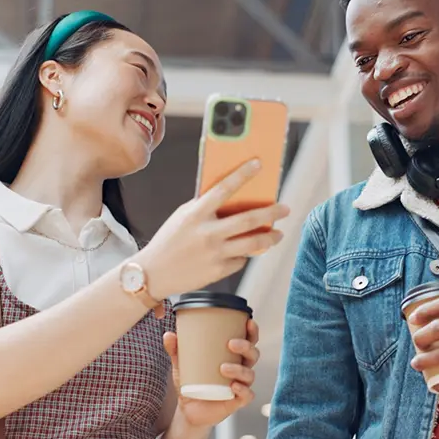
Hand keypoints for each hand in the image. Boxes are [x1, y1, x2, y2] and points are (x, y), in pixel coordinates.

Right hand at [137, 161, 289, 297]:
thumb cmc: (169, 241)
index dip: (243, 174)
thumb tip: (233, 198)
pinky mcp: (218, 271)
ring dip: (270, 237)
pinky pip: (240, 259)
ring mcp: (215, 253)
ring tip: (278, 233)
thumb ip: (204, 208)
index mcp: (196, 214)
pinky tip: (244, 251)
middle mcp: (208, 233)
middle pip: (248, 220)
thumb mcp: (182, 217)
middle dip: (271, 212)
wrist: (153, 274)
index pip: (224, 189)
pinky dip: (245, 254)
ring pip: (253, 244)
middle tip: (285, 208)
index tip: (258, 164)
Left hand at [162, 319, 259, 427]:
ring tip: (223, 368)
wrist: (189, 410)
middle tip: (230, 344)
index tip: (248, 322)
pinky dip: (243, 390)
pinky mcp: (237, 401)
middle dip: (246, 347)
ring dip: (239, 369)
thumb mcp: (182, 365)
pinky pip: (247, 395)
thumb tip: (168, 335)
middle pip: (253, 354)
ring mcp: (240, 385)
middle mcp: (240, 369)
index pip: (249, 341)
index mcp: (232, 356)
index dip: (252, 331)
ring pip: (250, 374)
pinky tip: (233, 386)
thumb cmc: (191, 383)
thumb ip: (176, 350)